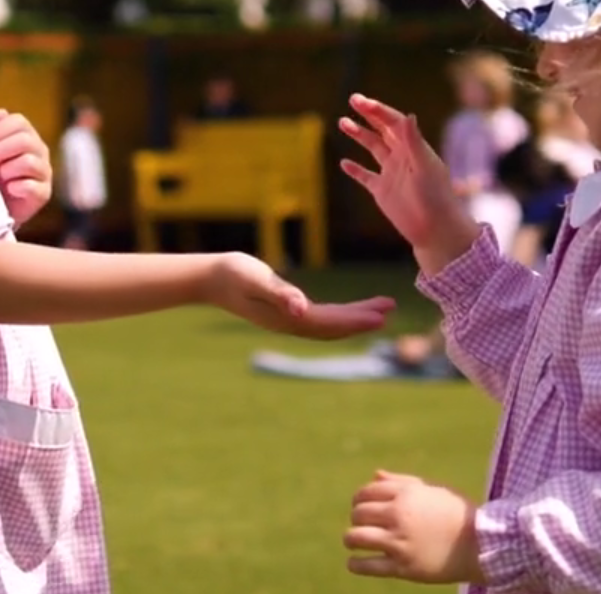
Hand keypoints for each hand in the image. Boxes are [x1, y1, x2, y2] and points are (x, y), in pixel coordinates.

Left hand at [0, 109, 52, 226]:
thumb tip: (1, 113)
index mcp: (26, 136)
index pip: (19, 121)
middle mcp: (39, 151)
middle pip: (26, 140)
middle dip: (1, 149)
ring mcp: (44, 172)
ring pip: (29, 162)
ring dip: (7, 169)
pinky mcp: (44, 193)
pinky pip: (32, 186)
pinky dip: (16, 187)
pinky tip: (9, 190)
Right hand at [204, 253, 394, 339]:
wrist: (210, 278)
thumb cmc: (233, 275)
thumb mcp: (257, 280)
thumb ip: (279, 294)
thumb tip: (301, 309)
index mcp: (287, 318)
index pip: (329, 324)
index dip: (356, 321)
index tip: (381, 317)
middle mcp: (291, 322)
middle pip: (334, 326)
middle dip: (363, 319)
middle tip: (390, 308)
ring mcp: (288, 319)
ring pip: (329, 323)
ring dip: (355, 317)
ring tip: (381, 308)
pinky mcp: (286, 311)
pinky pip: (321, 317)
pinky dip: (340, 314)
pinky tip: (350, 309)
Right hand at [340, 95, 478, 273]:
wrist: (435, 229)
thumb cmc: (435, 197)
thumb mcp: (424, 166)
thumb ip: (414, 141)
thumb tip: (408, 115)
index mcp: (413, 148)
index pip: (393, 122)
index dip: (378, 110)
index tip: (361, 102)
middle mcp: (402, 156)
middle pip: (382, 129)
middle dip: (368, 114)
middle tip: (353, 99)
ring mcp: (391, 173)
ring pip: (372, 148)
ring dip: (359, 135)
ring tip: (342, 122)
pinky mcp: (382, 191)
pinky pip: (366, 176)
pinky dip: (355, 170)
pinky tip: (344, 163)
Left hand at [344, 471, 484, 584]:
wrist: (481, 545)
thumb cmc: (458, 514)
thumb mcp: (434, 490)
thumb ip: (402, 482)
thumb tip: (375, 475)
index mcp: (406, 494)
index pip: (366, 492)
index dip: (359, 500)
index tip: (362, 507)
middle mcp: (399, 516)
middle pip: (358, 514)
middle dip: (357, 518)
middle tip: (362, 525)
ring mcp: (399, 542)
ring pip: (356, 537)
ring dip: (351, 539)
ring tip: (354, 543)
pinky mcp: (403, 567)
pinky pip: (368, 566)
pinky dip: (356, 564)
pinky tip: (355, 563)